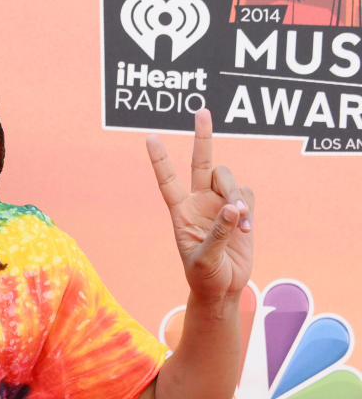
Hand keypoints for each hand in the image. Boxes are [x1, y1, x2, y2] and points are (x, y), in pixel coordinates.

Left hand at [146, 109, 253, 303]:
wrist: (221, 287)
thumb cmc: (204, 275)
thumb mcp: (204, 259)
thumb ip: (217, 233)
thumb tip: (233, 209)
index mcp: (180, 211)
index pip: (167, 180)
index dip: (159, 159)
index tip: (150, 137)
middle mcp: (198, 201)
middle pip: (201, 162)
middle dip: (202, 136)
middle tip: (201, 111)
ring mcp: (220, 204)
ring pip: (229, 179)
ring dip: (235, 196)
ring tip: (240, 222)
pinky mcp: (240, 210)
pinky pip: (246, 194)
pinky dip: (248, 207)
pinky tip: (246, 227)